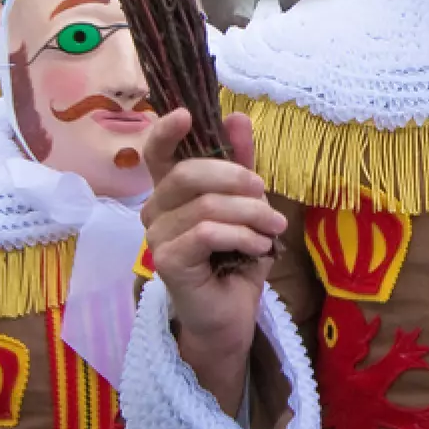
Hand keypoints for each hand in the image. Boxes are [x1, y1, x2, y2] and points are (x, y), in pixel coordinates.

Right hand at [141, 108, 283, 412]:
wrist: (233, 314)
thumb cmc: (237, 258)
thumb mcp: (247, 206)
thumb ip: (241, 164)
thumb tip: (237, 117)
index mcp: (173, 191)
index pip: (157, 152)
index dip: (166, 130)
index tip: (188, 114)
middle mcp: (155, 208)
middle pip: (188, 173)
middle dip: (237, 178)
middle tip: (267, 196)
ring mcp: (157, 236)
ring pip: (205, 205)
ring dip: (251, 214)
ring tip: (272, 231)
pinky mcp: (167, 261)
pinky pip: (206, 232)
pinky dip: (242, 236)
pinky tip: (258, 248)